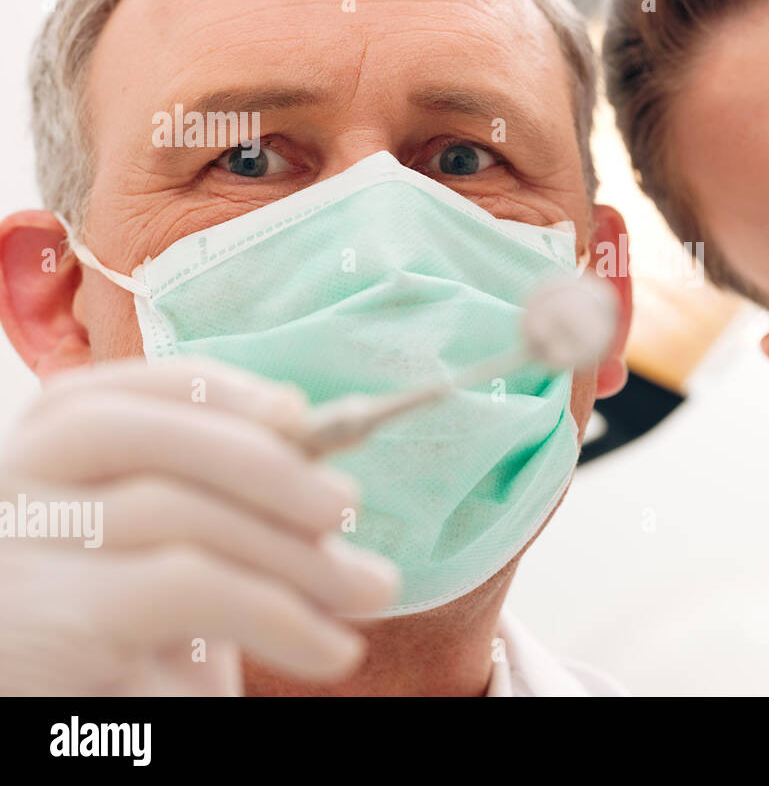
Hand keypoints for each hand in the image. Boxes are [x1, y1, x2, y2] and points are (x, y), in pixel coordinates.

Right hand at [0, 357, 397, 694]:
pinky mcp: (44, 624)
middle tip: (348, 510)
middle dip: (268, 466)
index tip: (300, 413)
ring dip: (297, 553)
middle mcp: (1, 493)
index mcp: (26, 465)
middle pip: (144, 438)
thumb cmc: (127, 659)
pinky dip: (281, 613)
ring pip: (178, 512)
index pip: (110, 395)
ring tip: (367, 590)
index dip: (210, 395)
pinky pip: (188, 586)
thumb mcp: (166, 562)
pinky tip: (332, 649)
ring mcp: (12, 554)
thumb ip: (213, 494)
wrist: (92, 737)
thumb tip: (306, 427)